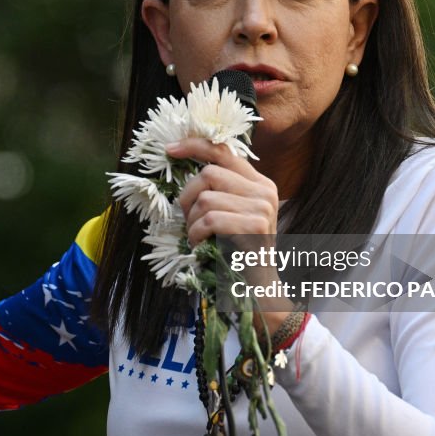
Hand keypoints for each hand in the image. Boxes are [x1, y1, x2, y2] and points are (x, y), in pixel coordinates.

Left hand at [168, 138, 298, 327]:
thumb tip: (184, 164)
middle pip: (209, 174)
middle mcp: (264, 191)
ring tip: (199, 237)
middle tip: (189, 221)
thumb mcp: (230, 214)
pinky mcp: (255, 227)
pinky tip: (201, 246)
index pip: (224, 151)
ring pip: (205, 198)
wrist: (258, 289)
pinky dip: (197, 235)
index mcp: (259, 183)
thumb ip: (218, 190)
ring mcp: (262, 208)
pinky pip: (209, 220)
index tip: (169, 149)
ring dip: (192, 222)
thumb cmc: (235, 252)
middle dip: (188, 197)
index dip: (195, 146)